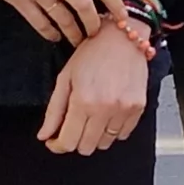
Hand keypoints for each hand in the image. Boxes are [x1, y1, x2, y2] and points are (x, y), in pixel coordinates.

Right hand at [0, 0, 117, 44]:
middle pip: (85, 6)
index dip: (114, 0)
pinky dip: (50, 33)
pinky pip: (41, 24)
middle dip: (94, 24)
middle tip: (96, 32)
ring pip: (64, 20)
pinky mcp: (19, 1)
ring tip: (77, 40)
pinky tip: (54, 36)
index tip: (122, 14)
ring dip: (74, 33)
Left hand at [38, 25, 151, 154]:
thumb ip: (54, 110)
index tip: (54, 141)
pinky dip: (112, 130)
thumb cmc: (92, 52)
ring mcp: (124, 110)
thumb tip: (45, 136)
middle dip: (75, 140)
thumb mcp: (65, 77)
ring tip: (91, 116)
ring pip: (105, 144)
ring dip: (94, 136)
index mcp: (83, 101)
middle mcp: (105, 109)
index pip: (68, 142)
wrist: (123, 37)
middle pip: (86, 147)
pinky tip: (107, 114)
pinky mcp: (138, 108)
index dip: (57, 146)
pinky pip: (123, 135)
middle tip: (72, 126)